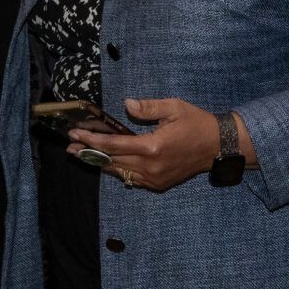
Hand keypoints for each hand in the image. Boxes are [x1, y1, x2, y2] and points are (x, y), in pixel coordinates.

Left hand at [67, 97, 219, 191]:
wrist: (218, 147)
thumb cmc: (196, 123)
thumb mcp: (174, 108)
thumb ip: (148, 107)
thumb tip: (126, 105)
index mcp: (153, 147)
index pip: (114, 144)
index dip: (92, 139)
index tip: (75, 133)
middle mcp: (150, 166)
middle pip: (111, 160)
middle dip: (89, 152)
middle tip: (69, 145)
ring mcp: (154, 178)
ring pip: (119, 172)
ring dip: (98, 163)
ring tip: (79, 155)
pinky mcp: (158, 183)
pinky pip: (131, 178)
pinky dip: (116, 169)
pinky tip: (105, 162)